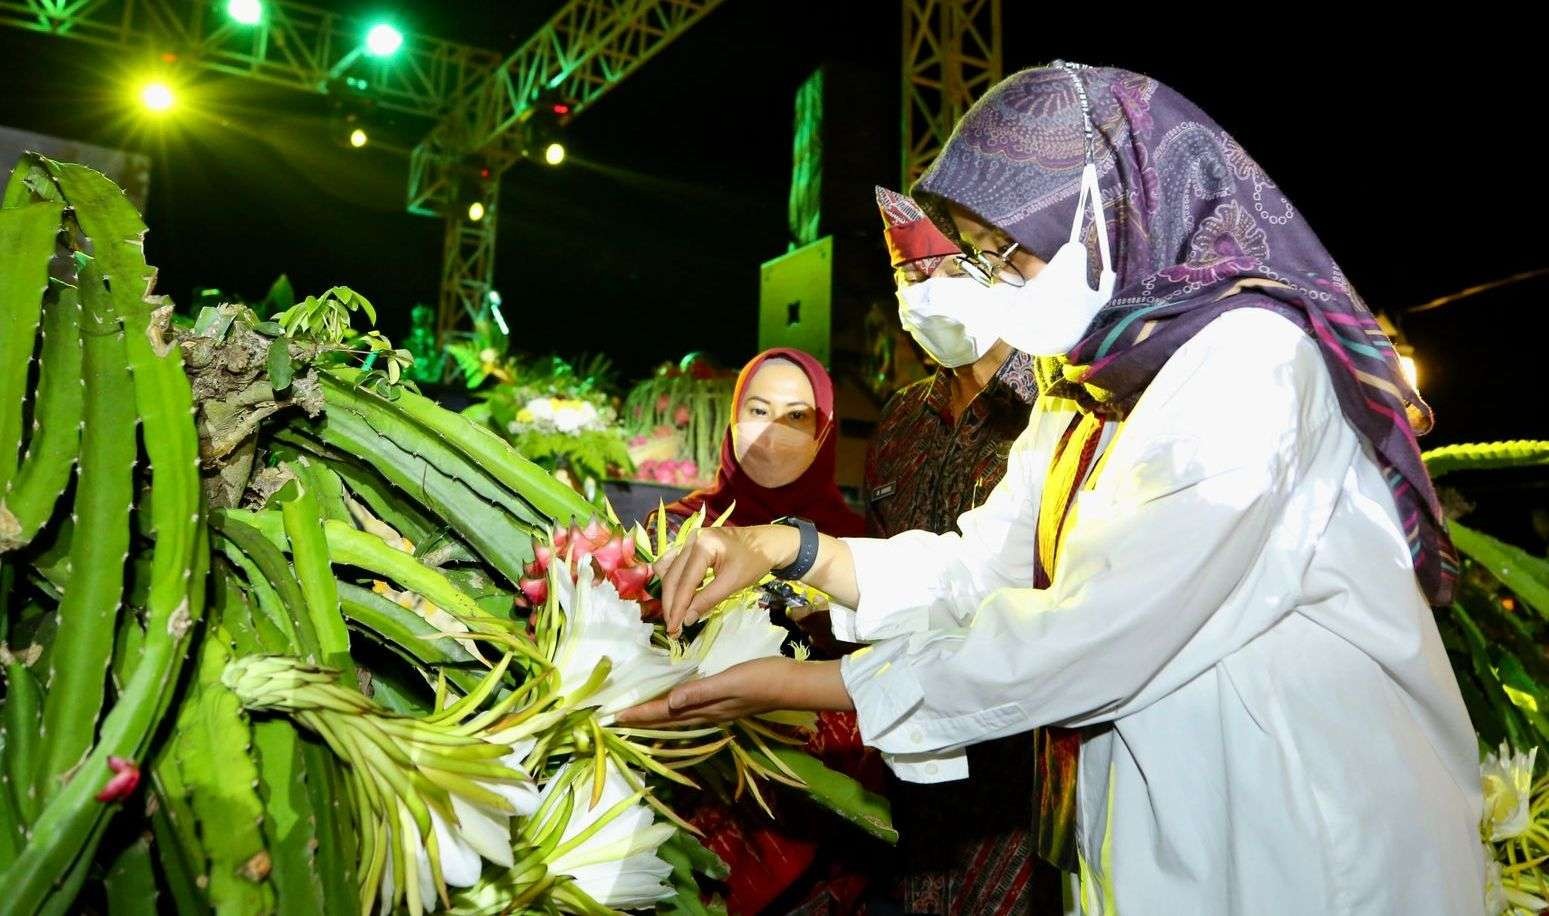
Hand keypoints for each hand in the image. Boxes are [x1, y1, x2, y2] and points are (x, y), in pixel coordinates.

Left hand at [615, 657, 852, 726]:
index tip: (614, 716)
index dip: (639, 714)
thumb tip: (670, 701)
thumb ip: (701, 691)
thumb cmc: (762, 678)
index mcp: (705, 709)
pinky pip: (689, 711)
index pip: (665, 713)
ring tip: (635, 714)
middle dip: (641, 719)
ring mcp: (715, 711)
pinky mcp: (722, 703)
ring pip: (677, 717)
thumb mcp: (730, 681)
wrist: (791, 684)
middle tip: (616, 719)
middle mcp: (706, 714)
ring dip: (655, 717)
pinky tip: (672, 704)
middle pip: (666, 720)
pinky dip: (673, 709)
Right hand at [656, 525, 797, 635]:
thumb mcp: (733, 582)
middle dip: (671, 604)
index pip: (685, 581)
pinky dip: (673, 582)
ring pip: (668, 570)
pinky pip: (673, 564)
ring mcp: (689, 540)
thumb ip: (708, 600)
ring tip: (674, 616)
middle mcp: (691, 539)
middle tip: (672, 628)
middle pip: (672, 576)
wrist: (768, 542)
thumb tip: (686, 620)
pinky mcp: (691, 546)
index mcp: (703, 545)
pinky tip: (678, 597)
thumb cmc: (755, 561)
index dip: (678, 607)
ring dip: (670, 594)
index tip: (673, 629)